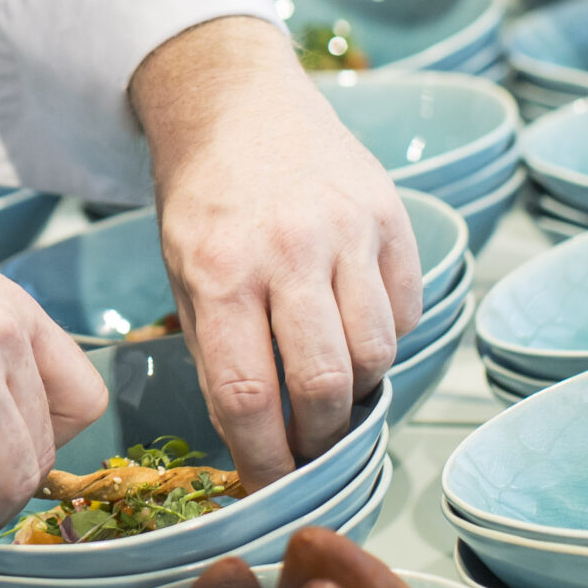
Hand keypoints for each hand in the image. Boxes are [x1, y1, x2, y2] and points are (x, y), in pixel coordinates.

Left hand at [130, 16, 419, 488]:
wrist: (237, 102)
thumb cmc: (203, 199)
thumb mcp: (180, 269)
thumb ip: (217, 346)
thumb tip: (258, 436)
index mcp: (218, 269)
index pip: (248, 395)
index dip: (264, 458)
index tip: (270, 485)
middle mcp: (286, 249)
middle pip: (325, 384)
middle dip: (319, 436)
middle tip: (309, 445)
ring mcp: (345, 229)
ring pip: (377, 353)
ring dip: (357, 389)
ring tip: (332, 385)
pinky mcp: (389, 214)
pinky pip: (406, 310)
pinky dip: (386, 335)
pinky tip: (355, 326)